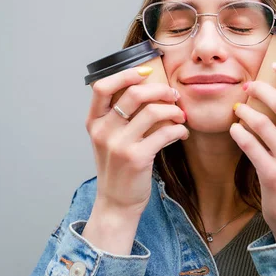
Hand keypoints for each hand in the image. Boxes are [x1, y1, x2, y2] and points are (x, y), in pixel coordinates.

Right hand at [85, 67, 188, 217]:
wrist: (116, 203)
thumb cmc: (117, 167)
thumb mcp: (108, 139)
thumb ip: (119, 116)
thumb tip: (149, 88)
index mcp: (94, 122)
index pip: (102, 87)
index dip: (125, 74)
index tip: (146, 72)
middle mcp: (103, 131)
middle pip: (134, 94)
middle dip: (160, 90)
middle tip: (174, 95)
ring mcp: (119, 145)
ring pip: (152, 112)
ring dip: (173, 110)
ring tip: (181, 116)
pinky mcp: (136, 158)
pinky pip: (164, 133)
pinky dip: (178, 129)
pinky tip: (181, 133)